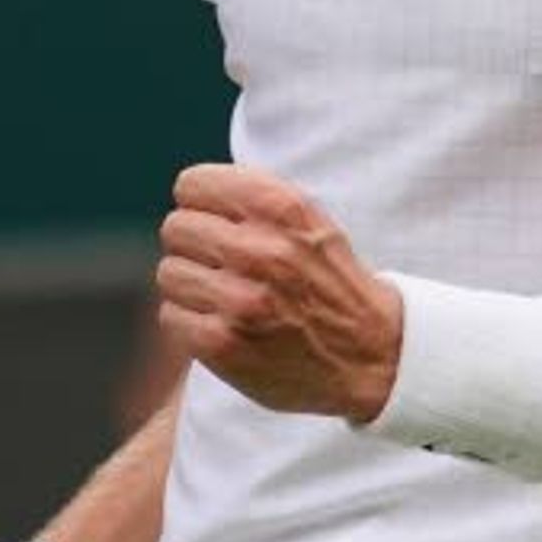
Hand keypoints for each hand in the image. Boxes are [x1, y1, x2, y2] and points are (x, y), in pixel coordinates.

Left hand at [156, 164, 404, 420]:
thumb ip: (254, 199)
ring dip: (191, 285)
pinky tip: (222, 324)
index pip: (192, 185)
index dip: (200, 203)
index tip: (215, 221)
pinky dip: (191, 321)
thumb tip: (187, 191)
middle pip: (176, 228)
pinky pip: (171, 315)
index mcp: (284, 210)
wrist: (372, 356)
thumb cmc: (331, 282)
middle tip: (221, 264)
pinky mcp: (223, 344)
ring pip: (169, 272)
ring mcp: (241, 300)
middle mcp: (263, 251)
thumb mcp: (310, 222)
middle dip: (194, 245)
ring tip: (223, 296)